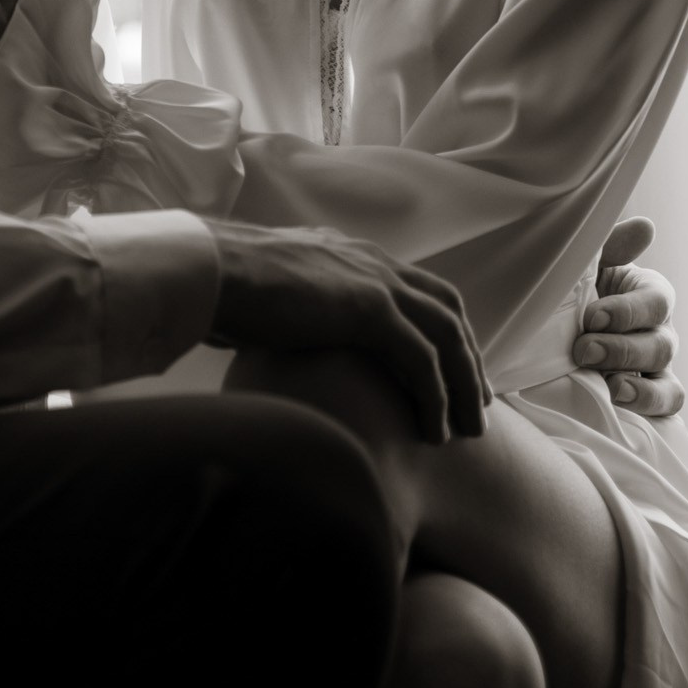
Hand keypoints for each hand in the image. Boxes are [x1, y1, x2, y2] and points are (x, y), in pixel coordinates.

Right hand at [208, 224, 488, 447]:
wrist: (208, 270)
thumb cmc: (221, 287)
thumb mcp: (270, 291)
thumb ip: (291, 307)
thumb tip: (279, 335)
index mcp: (351, 254)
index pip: (418, 288)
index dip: (442, 329)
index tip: (453, 369)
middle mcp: (373, 262)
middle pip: (446, 309)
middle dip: (468, 358)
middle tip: (478, 403)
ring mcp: (375, 282)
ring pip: (446, 337)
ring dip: (464, 385)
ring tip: (468, 430)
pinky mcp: (370, 309)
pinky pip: (423, 360)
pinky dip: (436, 398)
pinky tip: (434, 433)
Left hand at [572, 214, 681, 416]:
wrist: (553, 330)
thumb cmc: (575, 290)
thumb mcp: (588, 265)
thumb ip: (612, 245)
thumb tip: (646, 227)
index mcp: (649, 294)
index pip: (658, 302)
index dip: (628, 311)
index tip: (591, 316)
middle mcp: (660, 333)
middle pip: (661, 346)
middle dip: (621, 350)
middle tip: (583, 350)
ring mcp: (657, 371)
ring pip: (669, 386)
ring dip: (639, 389)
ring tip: (609, 388)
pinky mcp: (648, 400)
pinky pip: (666, 411)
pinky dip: (648, 412)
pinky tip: (618, 407)